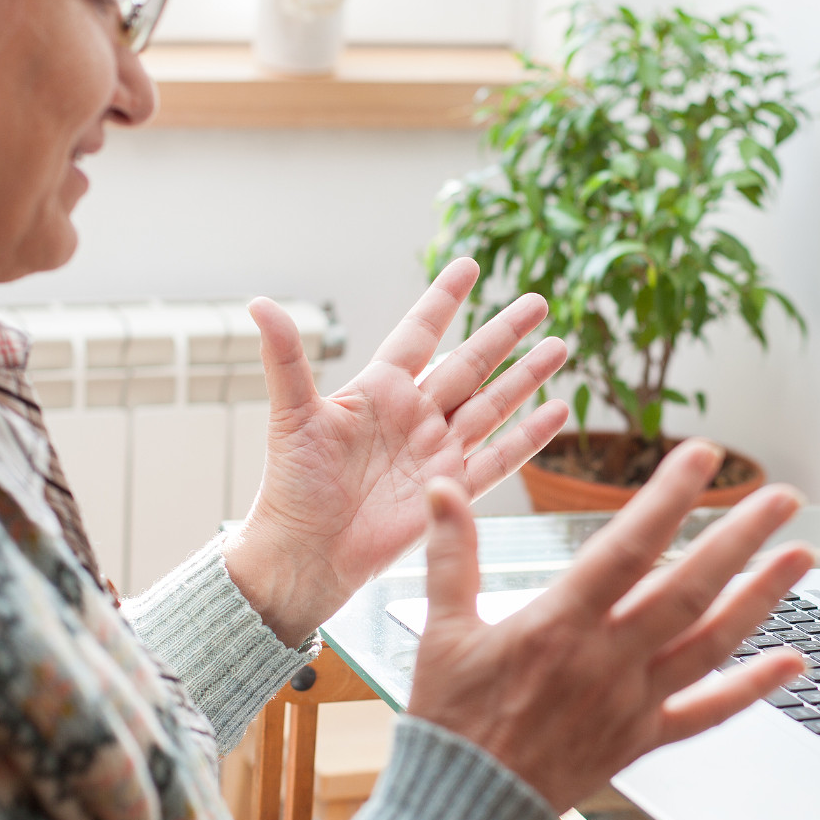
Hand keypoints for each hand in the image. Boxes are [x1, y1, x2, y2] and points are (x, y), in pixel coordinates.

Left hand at [225, 259, 569, 645]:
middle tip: (538, 301)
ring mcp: (437, 451)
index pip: (419, 333)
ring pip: (492, 404)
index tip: (469, 266)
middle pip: (470, 364)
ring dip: (525, 376)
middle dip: (504, 333)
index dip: (444, 300)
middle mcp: (415, 416)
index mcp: (379, 390)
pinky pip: (499, 458)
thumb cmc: (291, 486)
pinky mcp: (452, 489)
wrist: (306, 553)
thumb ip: (287, 357)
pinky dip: (528, 436)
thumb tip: (259, 303)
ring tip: (560, 345)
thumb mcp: (292, 415)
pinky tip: (556, 411)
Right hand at [408, 441, 813, 811]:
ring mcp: (631, 703)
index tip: (701, 458)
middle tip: (780, 496)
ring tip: (799, 556)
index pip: (626, 549)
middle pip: (686, 590)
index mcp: (557, 626)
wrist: (465, 809)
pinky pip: (706, 714)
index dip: (668, 499)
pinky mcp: (641, 739)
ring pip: (709, 644)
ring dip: (760, 598)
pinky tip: (791, 662)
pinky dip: (752, 689)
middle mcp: (605, 662)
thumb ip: (451, 555)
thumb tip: (443, 489)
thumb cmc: (451, 721)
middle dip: (738, 539)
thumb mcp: (440, 630)